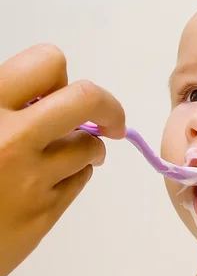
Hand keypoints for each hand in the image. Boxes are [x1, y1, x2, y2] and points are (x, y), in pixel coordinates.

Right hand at [0, 44, 125, 275]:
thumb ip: (3, 102)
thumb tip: (43, 93)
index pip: (47, 63)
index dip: (59, 76)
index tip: (59, 90)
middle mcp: (13, 139)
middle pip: (86, 100)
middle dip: (107, 107)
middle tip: (108, 121)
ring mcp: (32, 178)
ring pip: (90, 147)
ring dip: (88, 148)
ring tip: (68, 155)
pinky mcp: (43, 212)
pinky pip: (80, 179)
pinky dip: (75, 174)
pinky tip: (52, 179)